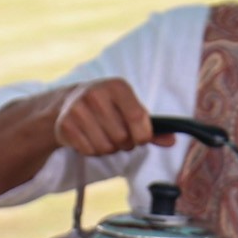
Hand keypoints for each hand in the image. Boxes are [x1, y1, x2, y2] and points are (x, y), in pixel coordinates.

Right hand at [51, 78, 170, 155]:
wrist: (67, 103)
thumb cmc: (108, 107)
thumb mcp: (130, 109)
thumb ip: (151, 126)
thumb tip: (172, 141)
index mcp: (117, 86)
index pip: (137, 117)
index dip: (143, 135)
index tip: (141, 138)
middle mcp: (96, 94)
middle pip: (122, 137)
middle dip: (124, 143)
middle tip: (117, 134)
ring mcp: (78, 108)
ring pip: (106, 147)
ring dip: (108, 149)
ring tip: (103, 136)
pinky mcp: (65, 124)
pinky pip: (89, 151)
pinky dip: (92, 151)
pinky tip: (89, 138)